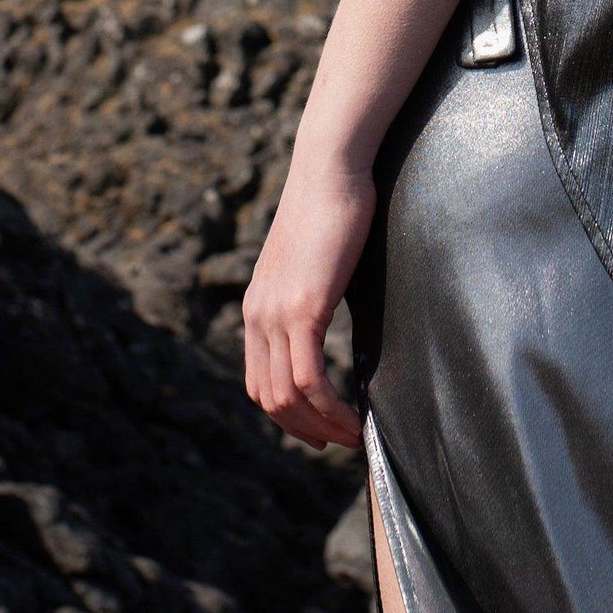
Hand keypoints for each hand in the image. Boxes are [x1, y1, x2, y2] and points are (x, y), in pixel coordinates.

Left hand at [242, 144, 372, 449]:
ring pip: (287, 398)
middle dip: (305, 430)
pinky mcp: (303, 310)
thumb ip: (312, 292)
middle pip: (269, 398)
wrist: (329, 170)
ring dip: (321, 427)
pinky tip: (356, 417)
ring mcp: (276, 314)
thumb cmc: (332, 206)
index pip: (258, 380)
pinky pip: (309, 379)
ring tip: (353, 436)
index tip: (320, 428)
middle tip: (340, 442)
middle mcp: (257, 316)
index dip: (287, 415)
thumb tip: (328, 310)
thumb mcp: (313, 261)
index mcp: (257, 308)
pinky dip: (331, 409)